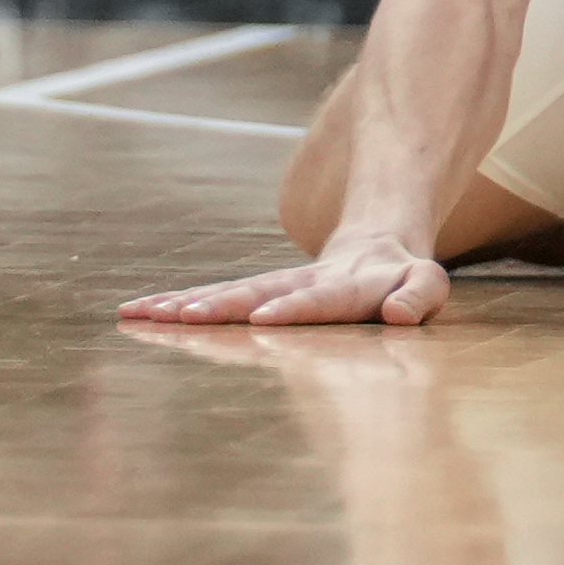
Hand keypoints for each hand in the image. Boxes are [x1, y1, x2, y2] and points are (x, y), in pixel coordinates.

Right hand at [118, 231, 449, 325]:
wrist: (373, 247)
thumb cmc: (403, 281)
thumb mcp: (427, 285)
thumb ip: (419, 296)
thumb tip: (400, 315)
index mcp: (346, 286)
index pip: (320, 300)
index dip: (294, 306)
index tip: (264, 316)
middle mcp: (302, 282)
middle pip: (259, 291)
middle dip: (223, 305)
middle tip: (184, 317)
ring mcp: (274, 284)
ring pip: (227, 292)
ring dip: (186, 304)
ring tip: (145, 314)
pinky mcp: (253, 291)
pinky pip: (212, 297)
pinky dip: (175, 304)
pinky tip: (136, 311)